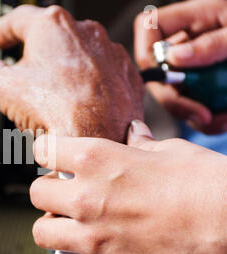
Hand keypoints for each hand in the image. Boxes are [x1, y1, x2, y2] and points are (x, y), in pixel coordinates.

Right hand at [0, 5, 143, 142]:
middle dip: (32, 58)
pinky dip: (85, 86)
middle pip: (49, 40)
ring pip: (76, 57)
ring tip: (48, 100)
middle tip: (20, 80)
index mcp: (51, 27)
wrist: (102, 139)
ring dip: (60, 73)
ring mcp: (109, 54)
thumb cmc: (60, 111)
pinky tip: (74, 106)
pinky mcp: (124, 77)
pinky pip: (99, 76)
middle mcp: (84, 32)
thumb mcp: (5, 91)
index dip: (2, 31)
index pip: (18, 19)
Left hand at [28, 120, 226, 253]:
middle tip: (64, 196)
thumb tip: (133, 133)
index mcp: (97, 160)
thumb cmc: (205, 180)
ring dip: (49, 229)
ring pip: (41, 233)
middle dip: (48, 193)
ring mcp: (96, 238)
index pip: (45, 151)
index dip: (47, 155)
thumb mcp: (169, 150)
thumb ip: (140, 144)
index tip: (54, 160)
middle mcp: (88, 197)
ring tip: (63, 227)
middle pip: (37, 193)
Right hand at [134, 0, 226, 133]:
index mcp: (195, 18)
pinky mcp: (211, 86)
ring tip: (221, 121)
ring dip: (195, 114)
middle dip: (175, 98)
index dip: (148, 51)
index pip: (151, 28)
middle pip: (159, 71)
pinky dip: (212, 118)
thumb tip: (174, 59)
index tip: (166, 74)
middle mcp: (191, 43)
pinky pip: (199, 105)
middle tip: (200, 114)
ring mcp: (200, 66)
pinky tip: (226, 120)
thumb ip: (212, 42)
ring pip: (178, 94)